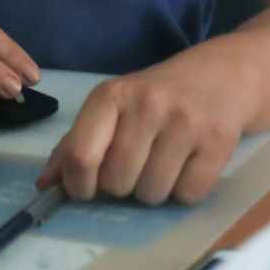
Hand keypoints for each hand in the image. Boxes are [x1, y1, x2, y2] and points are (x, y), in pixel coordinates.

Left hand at [38, 42, 254, 205]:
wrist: (225, 73)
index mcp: (112, 94)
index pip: (80, 155)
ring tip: (164, 163)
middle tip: (136, 164)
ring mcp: (185, 122)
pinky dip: (185, 191)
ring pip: (150, 194)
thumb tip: (45, 184)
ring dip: (153, 191)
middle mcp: (147, 104)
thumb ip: (76, 143)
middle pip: (116, 182)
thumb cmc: (159, 95)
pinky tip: (189, 165)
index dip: (77, 184)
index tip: (85, 188)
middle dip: (121, 186)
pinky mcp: (218, 141)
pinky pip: (188, 195)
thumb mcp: (114, 106)